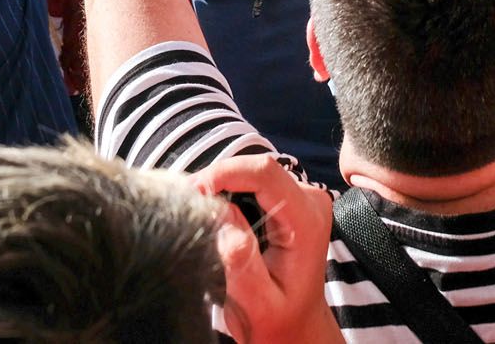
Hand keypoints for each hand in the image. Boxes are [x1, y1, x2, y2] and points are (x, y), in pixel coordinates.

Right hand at [198, 154, 337, 343]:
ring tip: (195, 211)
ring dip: (220, 186)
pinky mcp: (288, 199)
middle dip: (216, 180)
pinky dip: (228, 192)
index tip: (191, 192)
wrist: (297, 326)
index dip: (224, 173)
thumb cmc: (278, 319)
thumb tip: (221, 218)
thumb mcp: (257, 303)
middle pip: (256, 168)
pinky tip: (212, 213)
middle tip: (184, 203)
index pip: (265, 174)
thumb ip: (241, 262)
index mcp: (307, 222)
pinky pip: (253, 183)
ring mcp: (301, 196)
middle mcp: (310, 200)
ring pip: (251, 172)